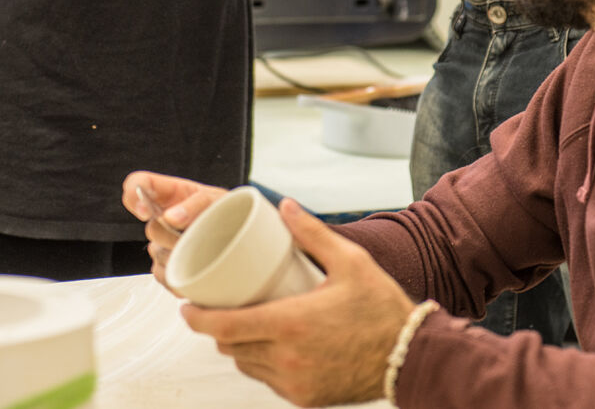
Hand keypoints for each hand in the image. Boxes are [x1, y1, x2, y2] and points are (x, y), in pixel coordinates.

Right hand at [122, 171, 224, 285]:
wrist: (238, 236)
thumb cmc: (226, 212)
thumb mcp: (216, 199)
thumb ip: (194, 204)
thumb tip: (170, 217)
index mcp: (170, 193)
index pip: (139, 183)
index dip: (134, 194)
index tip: (145, 210)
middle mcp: (162, 217)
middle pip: (150, 228)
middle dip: (173, 234)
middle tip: (191, 234)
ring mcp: (163, 243)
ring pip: (158, 254)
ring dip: (181, 254)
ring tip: (203, 248)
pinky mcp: (166, 267)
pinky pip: (164, 275)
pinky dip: (182, 272)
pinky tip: (197, 263)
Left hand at [181, 198, 414, 406]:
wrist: (408, 355)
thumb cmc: (380, 306)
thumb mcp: (349, 261)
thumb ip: (312, 232)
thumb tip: (284, 205)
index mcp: (290, 323)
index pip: (224, 327)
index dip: (197, 319)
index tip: (186, 306)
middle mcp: (286, 358)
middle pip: (230, 347)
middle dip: (216, 328)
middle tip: (212, 308)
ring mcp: (294, 383)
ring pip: (246, 365)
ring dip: (237, 346)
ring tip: (241, 322)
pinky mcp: (304, 397)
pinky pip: (266, 380)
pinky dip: (260, 362)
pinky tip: (268, 343)